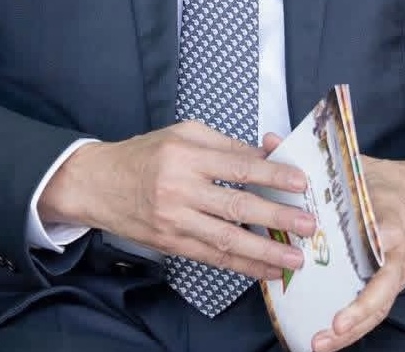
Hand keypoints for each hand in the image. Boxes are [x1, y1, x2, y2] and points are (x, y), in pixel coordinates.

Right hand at [39, 121, 315, 279]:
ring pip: (226, 239)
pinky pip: (211, 257)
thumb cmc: (145, 153)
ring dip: (263, 251)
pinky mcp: (170, 243)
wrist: (97, 184)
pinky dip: (240, 265)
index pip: (237, 166)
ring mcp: (174, 219)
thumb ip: (225, 145)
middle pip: (236, 205)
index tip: (300, 183)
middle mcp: (179, 188)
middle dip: (276, 217)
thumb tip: (266, 156)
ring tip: (294, 258)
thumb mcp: (182, 134)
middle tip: (307, 224)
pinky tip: (265, 269)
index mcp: (186, 154)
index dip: (272, 174)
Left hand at [311, 155, 404, 351]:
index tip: (341, 270)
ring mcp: (395, 271)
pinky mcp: (393, 280)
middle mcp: (392, 252)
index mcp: (385, 220)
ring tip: (319, 345)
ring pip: (377, 308)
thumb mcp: (354, 164)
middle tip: (325, 333)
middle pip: (378, 292)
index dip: (364, 256)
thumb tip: (270, 142)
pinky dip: (355, 324)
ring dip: (350, 332)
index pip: (378, 240)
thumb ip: (309, 157)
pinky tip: (330, 336)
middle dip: (353, 317)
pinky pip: (375, 307)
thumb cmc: (386, 180)